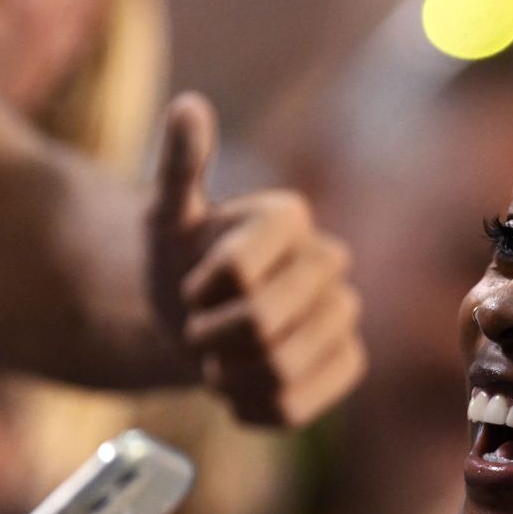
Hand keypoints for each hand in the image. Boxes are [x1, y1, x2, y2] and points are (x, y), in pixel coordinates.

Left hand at [148, 93, 366, 425]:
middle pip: (262, 326)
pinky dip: (250, 407)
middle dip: (210, 338)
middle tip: (196, 332)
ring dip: (227, 376)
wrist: (197, 319)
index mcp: (290, 216)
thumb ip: (178, 166)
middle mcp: (330, 262)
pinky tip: (238, 388)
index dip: (201, 292)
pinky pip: (296, 407)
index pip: (242, 272)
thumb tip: (189, 106)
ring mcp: (345, 316)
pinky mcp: (348, 365)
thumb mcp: (164, 215)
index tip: (191, 287)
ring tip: (215, 361)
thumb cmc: (179, 261)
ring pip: (281, 370)